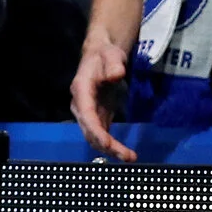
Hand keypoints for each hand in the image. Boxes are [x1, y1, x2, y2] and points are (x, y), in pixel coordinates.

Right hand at [70, 36, 135, 160]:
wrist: (101, 55)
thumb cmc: (105, 54)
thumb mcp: (111, 54)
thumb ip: (114, 64)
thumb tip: (117, 74)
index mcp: (81, 90)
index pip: (87, 115)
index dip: (96, 131)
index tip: (108, 144)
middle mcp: (81, 105)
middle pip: (90, 131)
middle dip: (107, 146)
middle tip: (127, 156)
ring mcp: (88, 113)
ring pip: (95, 137)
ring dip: (110, 149)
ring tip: (129, 157)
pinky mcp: (97, 116)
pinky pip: (101, 134)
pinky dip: (111, 145)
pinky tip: (124, 153)